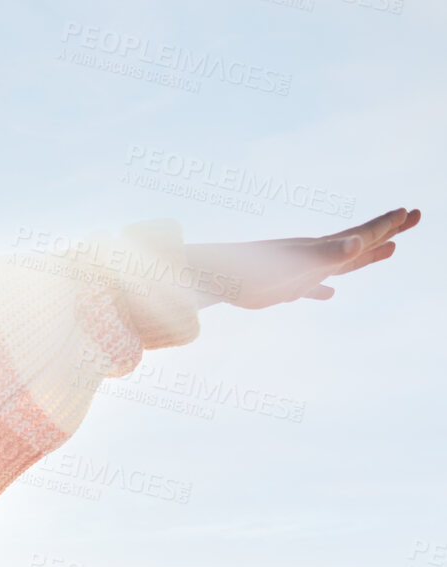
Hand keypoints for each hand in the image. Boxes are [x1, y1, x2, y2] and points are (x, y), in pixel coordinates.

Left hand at [182, 207, 419, 308]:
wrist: (213, 277)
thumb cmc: (253, 271)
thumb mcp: (297, 264)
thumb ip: (329, 253)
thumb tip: (360, 242)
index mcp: (321, 250)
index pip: (363, 234)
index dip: (388, 225)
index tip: (411, 211)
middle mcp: (314, 256)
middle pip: (359, 242)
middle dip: (387, 231)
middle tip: (413, 216)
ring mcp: (300, 271)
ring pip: (340, 263)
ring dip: (365, 256)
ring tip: (388, 250)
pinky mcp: (282, 287)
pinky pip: (311, 287)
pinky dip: (323, 288)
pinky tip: (328, 294)